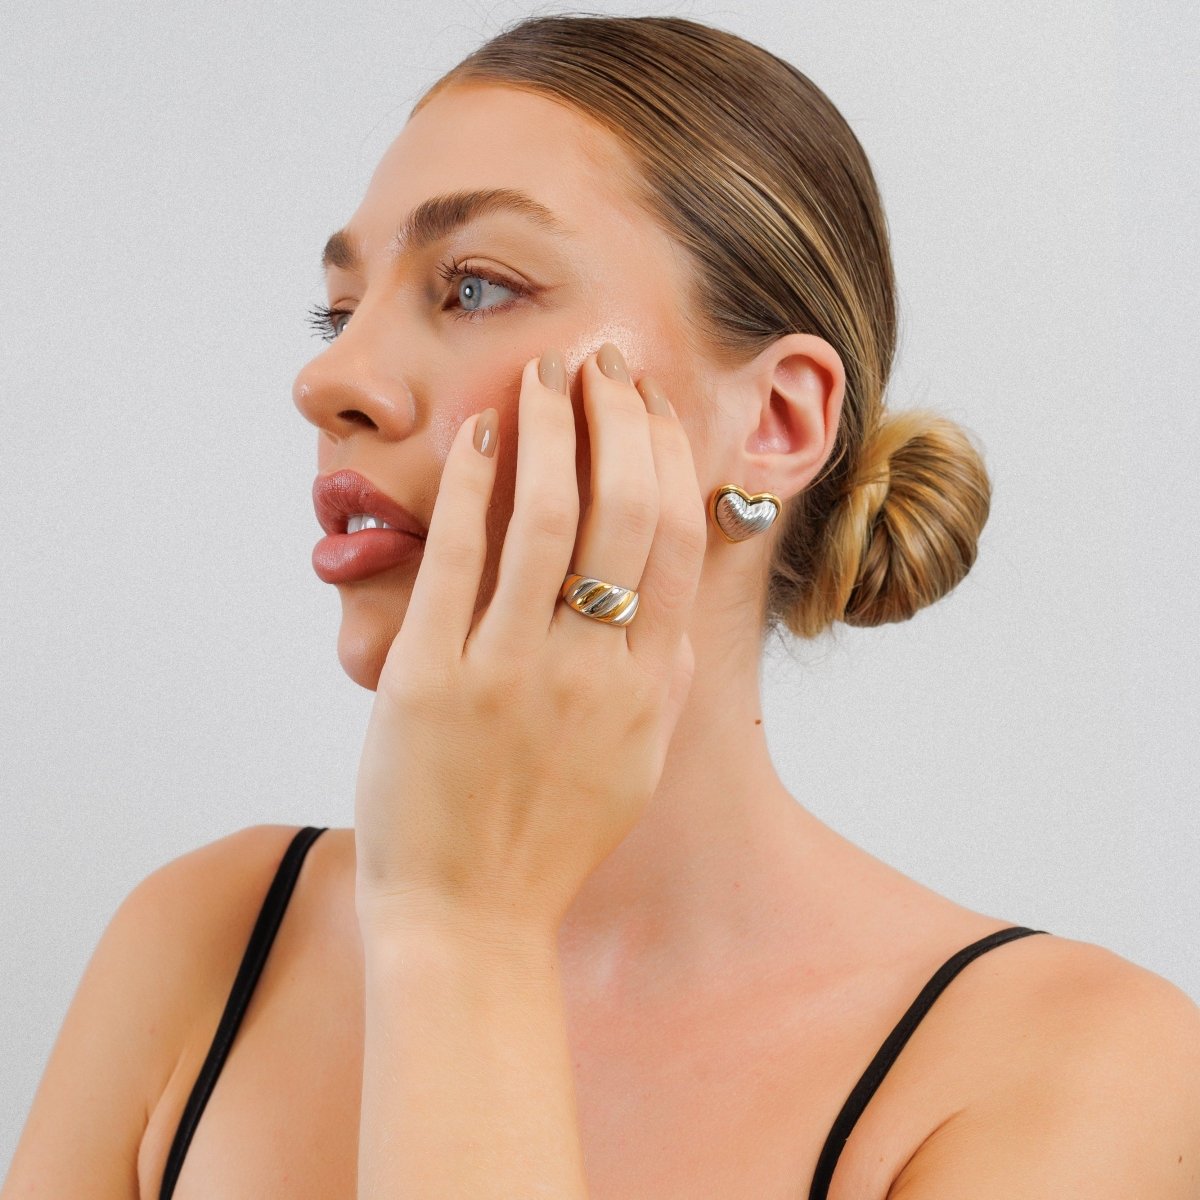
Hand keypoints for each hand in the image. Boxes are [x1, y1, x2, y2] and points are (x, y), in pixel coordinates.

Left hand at [353, 343, 707, 941]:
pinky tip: (480, 437)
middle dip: (619, 417)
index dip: (669, 455)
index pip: (678, 539)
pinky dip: (473, 487)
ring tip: (545, 374)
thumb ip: (662, 679)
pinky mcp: (432, 679)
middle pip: (625, 510)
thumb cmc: (552, 840)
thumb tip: (676, 599)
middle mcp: (592, 671)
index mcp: (649, 687)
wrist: (471, 921)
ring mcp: (511, 673)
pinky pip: (459, 560)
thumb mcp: (636, 763)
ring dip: (550, 428)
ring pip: (546, 517)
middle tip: (604, 360)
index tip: (653, 402)